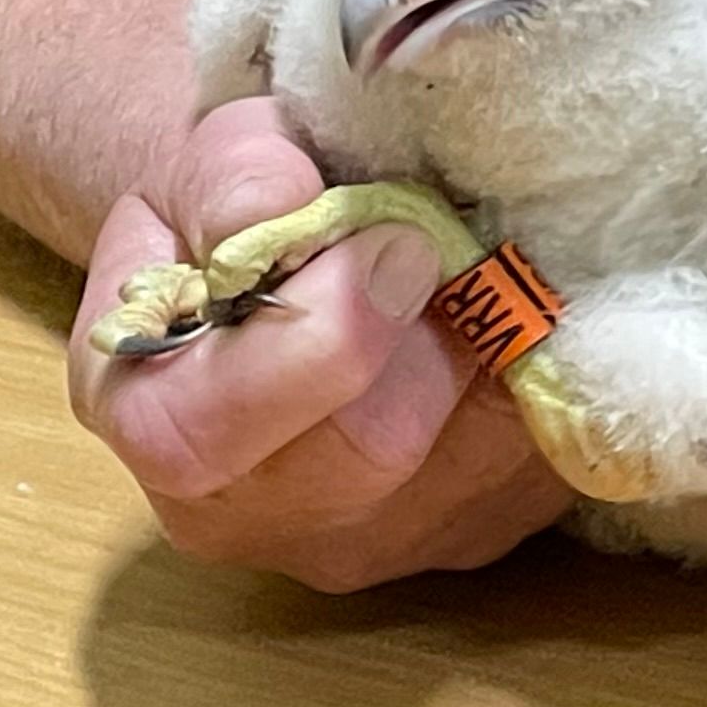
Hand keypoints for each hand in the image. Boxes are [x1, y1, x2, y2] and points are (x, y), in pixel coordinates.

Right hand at [70, 100, 568, 590]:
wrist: (293, 265)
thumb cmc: (240, 213)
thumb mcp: (201, 165)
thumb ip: (230, 181)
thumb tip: (277, 209)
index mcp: (158, 426)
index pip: (210, 431)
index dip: (316, 331)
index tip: (391, 238)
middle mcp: (263, 520)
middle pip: (376, 447)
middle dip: (429, 323)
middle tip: (447, 239)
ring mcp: (383, 541)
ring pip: (484, 443)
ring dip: (503, 336)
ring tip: (475, 268)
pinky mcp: (489, 527)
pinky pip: (545, 451)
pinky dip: (549, 366)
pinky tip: (513, 315)